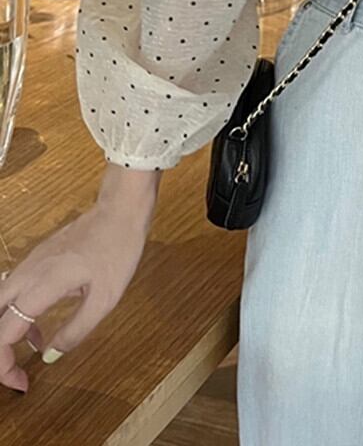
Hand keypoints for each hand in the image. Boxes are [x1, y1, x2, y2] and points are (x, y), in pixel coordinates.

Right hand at [0, 164, 159, 392]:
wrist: (120, 210)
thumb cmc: (118, 251)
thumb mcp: (105, 299)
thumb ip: (75, 330)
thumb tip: (48, 355)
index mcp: (41, 286)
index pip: (3, 334)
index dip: (4, 365)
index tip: (22, 383)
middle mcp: (27, 273)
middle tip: (17, 370)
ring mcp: (29, 262)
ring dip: (8, 329)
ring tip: (35, 342)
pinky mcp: (36, 258)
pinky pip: (12, 289)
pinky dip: (17, 311)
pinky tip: (40, 319)